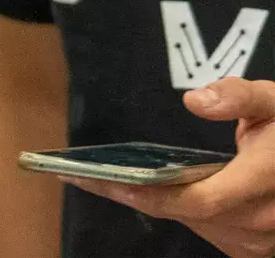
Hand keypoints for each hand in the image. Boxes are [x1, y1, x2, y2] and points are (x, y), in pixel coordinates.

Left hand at [66, 79, 274, 257]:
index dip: (151, 194)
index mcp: (266, 181)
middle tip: (82, 175)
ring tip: (107, 180)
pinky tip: (152, 190)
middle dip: (136, 195)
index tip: (105, 179)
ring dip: (156, 204)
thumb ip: (239, 97)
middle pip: (188, 214)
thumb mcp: (274, 101)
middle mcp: (263, 220)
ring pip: (196, 225)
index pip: (199, 200)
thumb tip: (195, 101)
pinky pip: (209, 231)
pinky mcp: (256, 247)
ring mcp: (261, 240)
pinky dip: (181, 211)